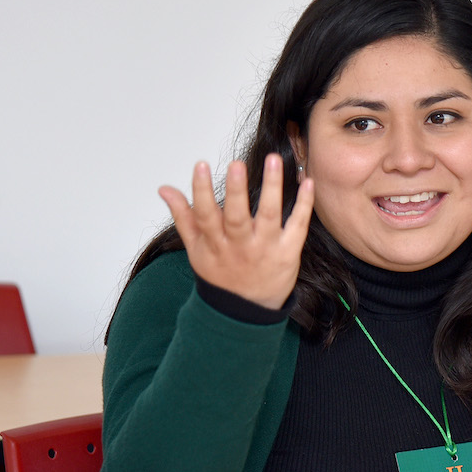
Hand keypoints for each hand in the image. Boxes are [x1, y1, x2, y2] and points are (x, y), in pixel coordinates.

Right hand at [158, 155, 314, 310]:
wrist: (246, 311)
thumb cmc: (220, 274)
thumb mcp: (196, 249)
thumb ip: (183, 216)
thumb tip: (164, 189)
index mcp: (215, 243)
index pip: (205, 215)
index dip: (201, 191)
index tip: (200, 165)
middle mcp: (240, 245)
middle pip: (237, 216)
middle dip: (236, 191)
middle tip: (236, 164)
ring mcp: (266, 248)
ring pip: (270, 216)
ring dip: (272, 187)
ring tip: (273, 161)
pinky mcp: (288, 252)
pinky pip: (298, 225)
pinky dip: (304, 204)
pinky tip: (306, 182)